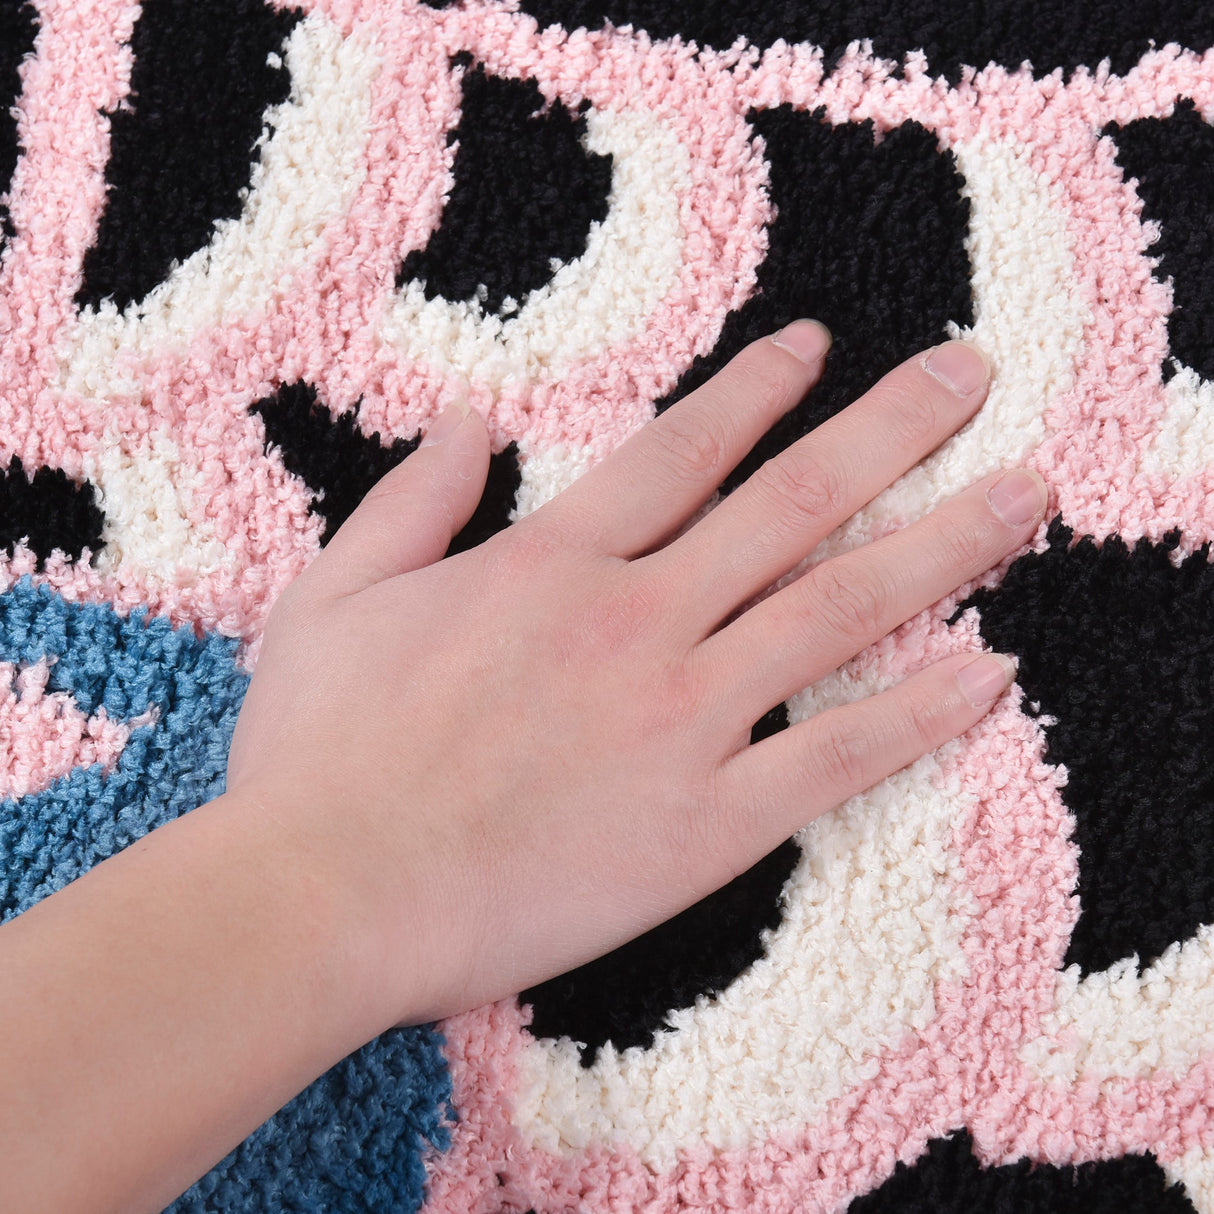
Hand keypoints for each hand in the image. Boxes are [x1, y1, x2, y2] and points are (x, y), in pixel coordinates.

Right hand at [227, 324, 1045, 1025]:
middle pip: (792, 502)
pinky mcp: (704, 824)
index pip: (683, 451)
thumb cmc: (318, 751)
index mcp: (552, 564)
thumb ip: (411, 500)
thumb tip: (469, 424)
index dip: (758, 391)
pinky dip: (918, 715)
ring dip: (943, 545)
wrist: (327, 895)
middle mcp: (637, 621)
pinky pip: (834, 761)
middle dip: (891, 427)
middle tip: (970, 375)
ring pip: (837, 610)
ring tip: (1028, 494)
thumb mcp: (332, 595)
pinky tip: (991, 674)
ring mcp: (681, 721)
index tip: (816, 350)